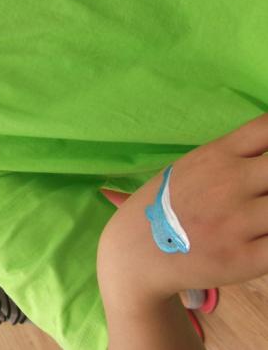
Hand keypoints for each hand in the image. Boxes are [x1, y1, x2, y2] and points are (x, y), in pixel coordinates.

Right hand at [98, 114, 267, 304]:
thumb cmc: (162, 208)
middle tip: (261, 194)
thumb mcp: (186, 169)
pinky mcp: (244, 258)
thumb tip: (266, 152)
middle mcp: (229, 182)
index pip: (267, 129)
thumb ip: (228, 158)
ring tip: (257, 220)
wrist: (133, 251)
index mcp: (216, 156)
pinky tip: (261, 240)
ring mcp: (237, 221)